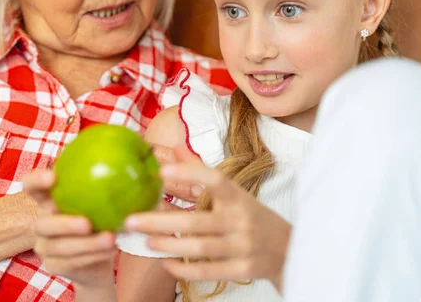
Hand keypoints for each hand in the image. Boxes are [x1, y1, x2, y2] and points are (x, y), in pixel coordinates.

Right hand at [22, 169, 117, 287]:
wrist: (100, 256)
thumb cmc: (101, 218)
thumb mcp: (102, 198)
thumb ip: (103, 180)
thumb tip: (127, 152)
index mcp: (49, 200)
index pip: (31, 186)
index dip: (36, 181)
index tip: (53, 177)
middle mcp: (42, 222)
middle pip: (43, 223)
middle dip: (64, 224)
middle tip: (87, 223)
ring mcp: (45, 246)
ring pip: (60, 247)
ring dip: (87, 244)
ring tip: (110, 239)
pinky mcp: (53, 265)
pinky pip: (70, 263)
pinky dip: (92, 256)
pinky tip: (111, 249)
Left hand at [124, 146, 290, 291]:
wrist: (291, 250)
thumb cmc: (253, 217)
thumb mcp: (236, 194)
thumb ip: (204, 173)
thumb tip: (175, 148)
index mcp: (238, 197)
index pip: (214, 180)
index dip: (189, 173)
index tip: (161, 171)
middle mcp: (241, 220)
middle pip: (195, 222)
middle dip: (159, 221)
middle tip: (130, 220)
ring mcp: (243, 247)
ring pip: (199, 248)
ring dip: (167, 245)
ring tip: (144, 240)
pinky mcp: (242, 270)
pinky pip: (207, 271)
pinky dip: (183, 269)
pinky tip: (165, 262)